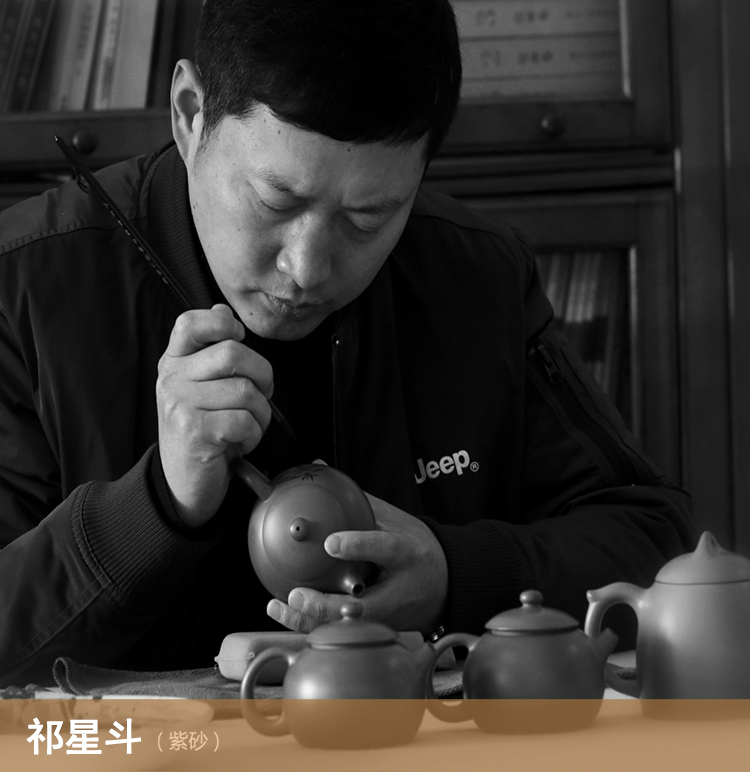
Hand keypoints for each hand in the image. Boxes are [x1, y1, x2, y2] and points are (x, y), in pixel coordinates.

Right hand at [156, 304, 272, 526]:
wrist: (183, 484)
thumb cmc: (202, 431)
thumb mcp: (201, 386)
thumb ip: (211, 349)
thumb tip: (223, 310)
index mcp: (174, 361)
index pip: (192, 322)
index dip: (224, 325)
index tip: (237, 342)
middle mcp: (172, 379)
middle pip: (233, 353)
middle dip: (262, 377)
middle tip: (258, 397)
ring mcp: (181, 405)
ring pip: (246, 391)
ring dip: (260, 414)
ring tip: (245, 427)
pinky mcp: (195, 431)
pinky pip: (245, 421)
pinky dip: (253, 435)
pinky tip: (239, 443)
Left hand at [266, 492, 448, 634]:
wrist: (447, 584)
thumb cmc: (415, 548)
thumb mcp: (395, 520)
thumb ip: (358, 500)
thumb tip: (320, 466)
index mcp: (406, 554)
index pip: (383, 549)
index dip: (357, 547)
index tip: (330, 543)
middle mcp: (398, 589)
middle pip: (362, 605)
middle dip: (325, 605)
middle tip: (297, 594)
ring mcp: (390, 614)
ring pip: (347, 626)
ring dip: (311, 621)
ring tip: (280, 607)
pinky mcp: (379, 628)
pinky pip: (344, 630)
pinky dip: (314, 625)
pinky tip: (289, 614)